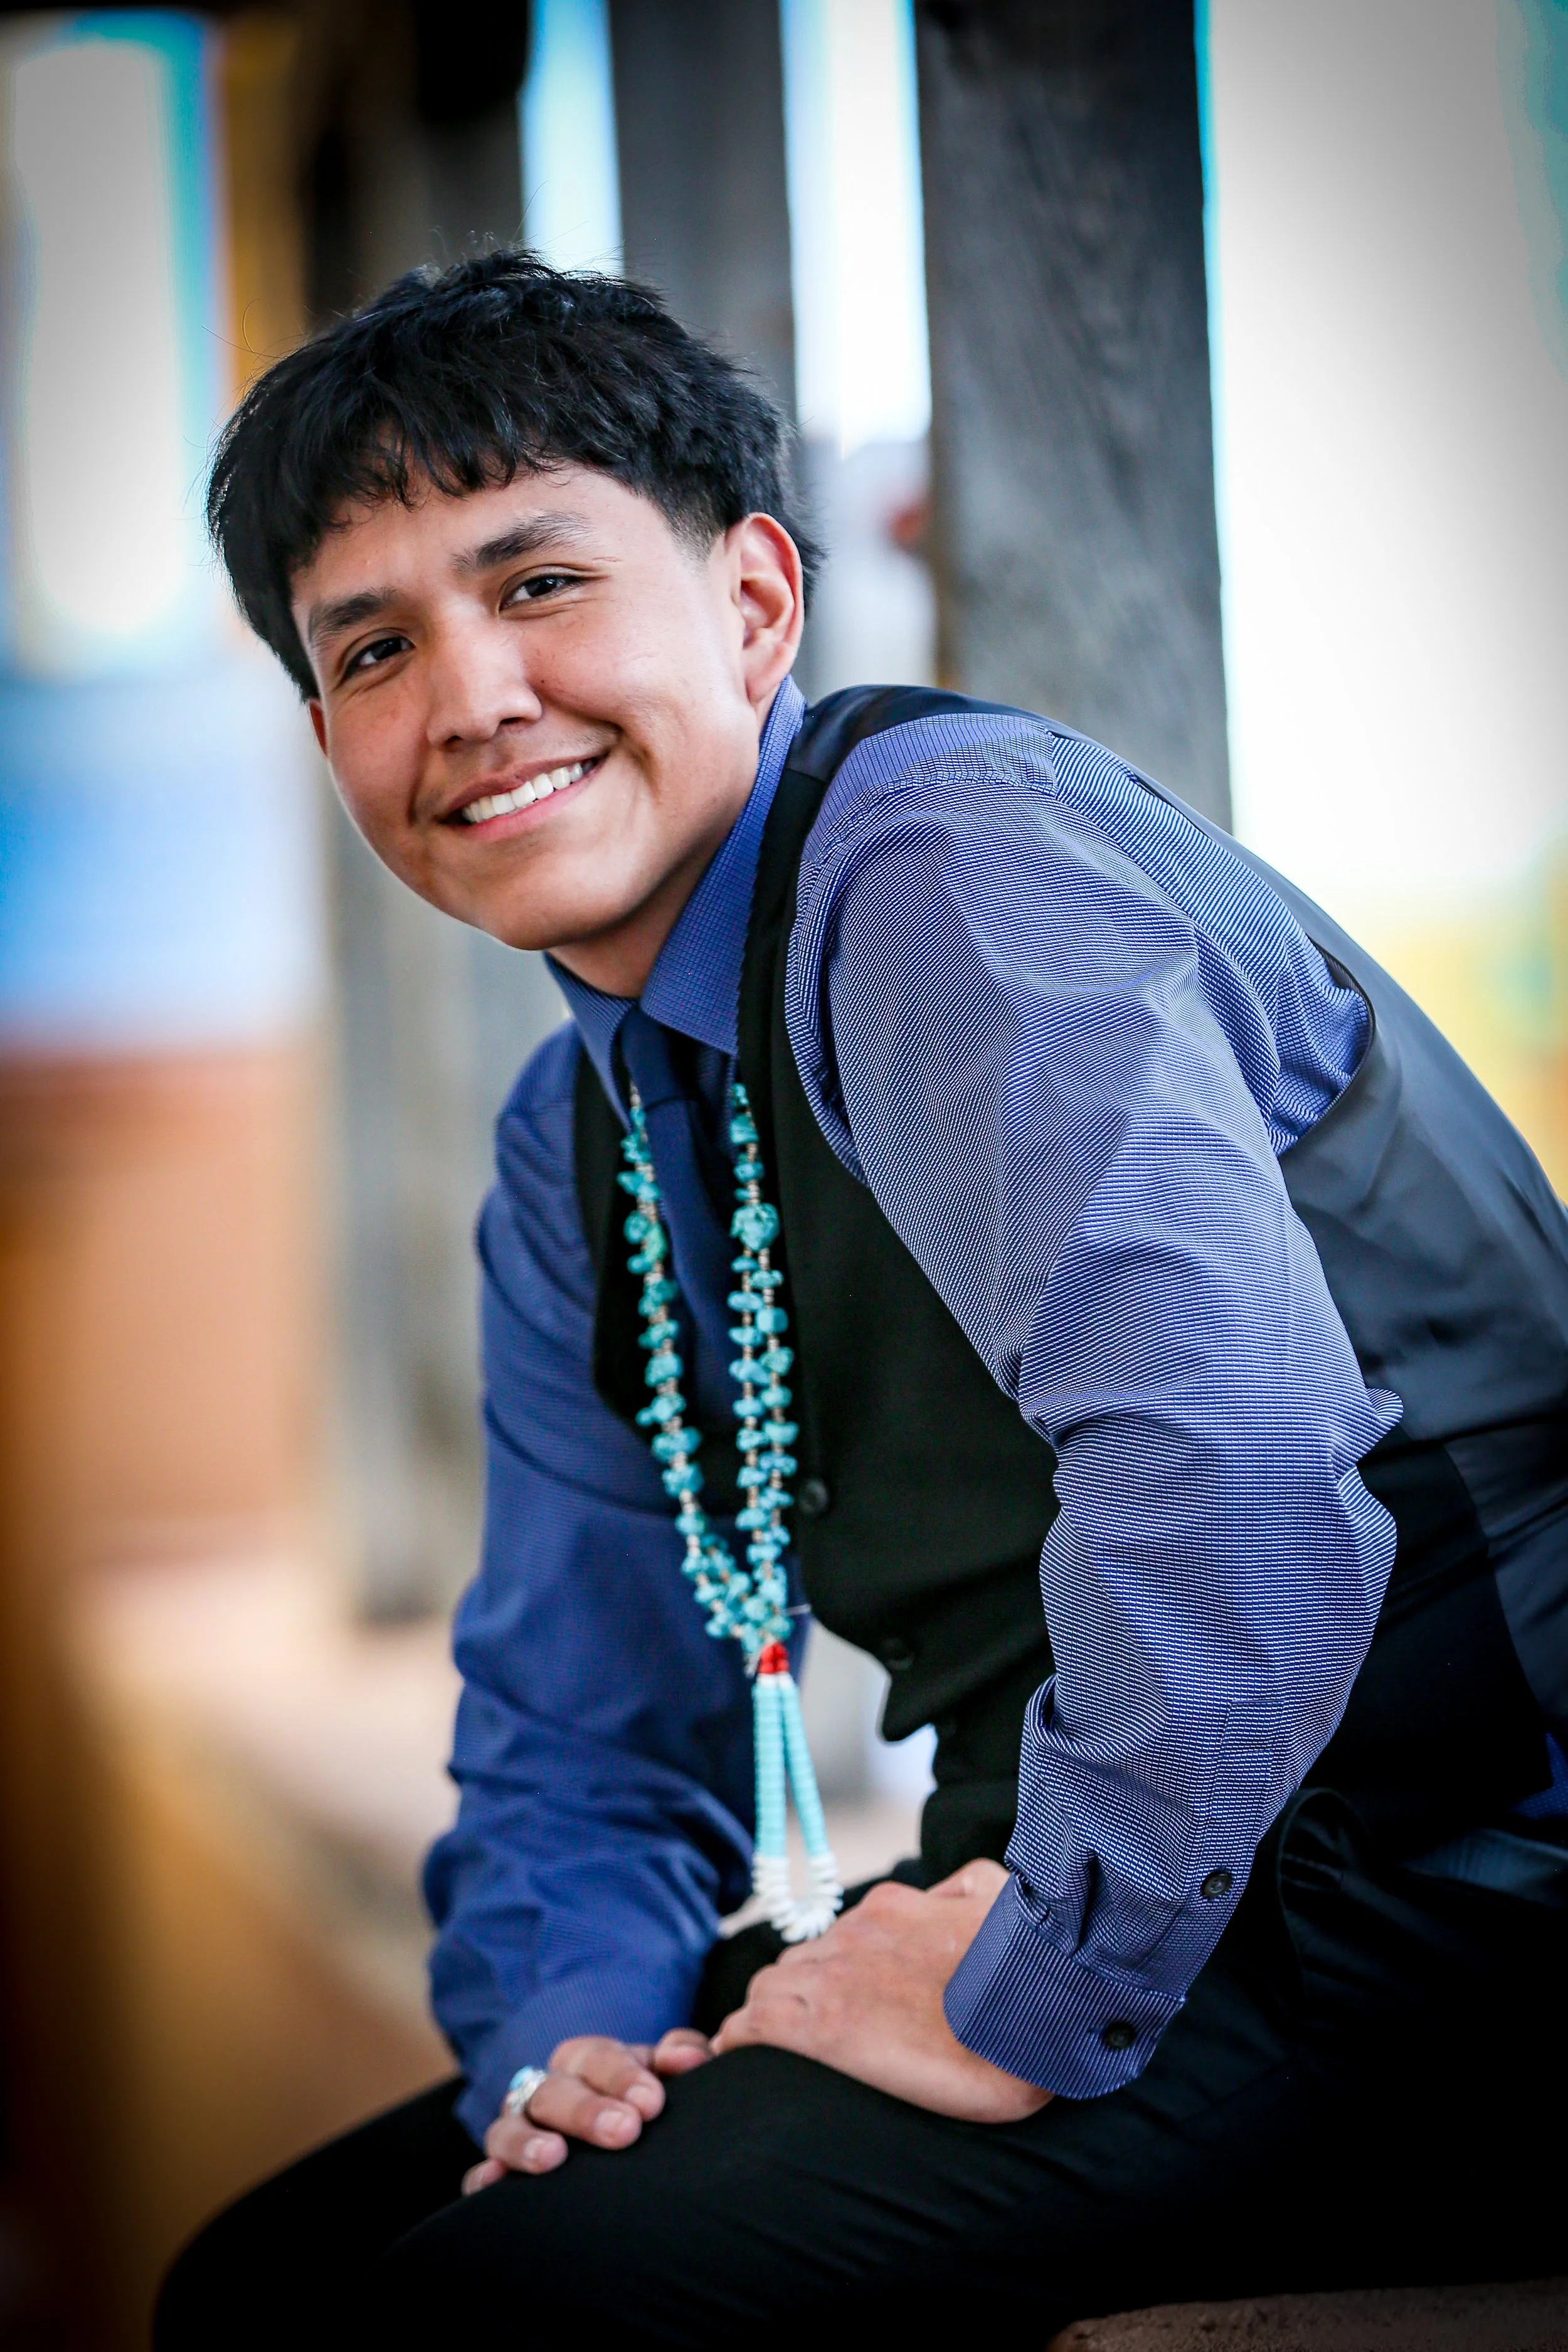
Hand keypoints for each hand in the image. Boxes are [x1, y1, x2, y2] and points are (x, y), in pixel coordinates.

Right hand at [462, 2028, 712, 2190]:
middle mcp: (547, 2089)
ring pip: (509, 2126)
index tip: (651, 2102)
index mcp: (587, 2061)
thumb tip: (691, 2059)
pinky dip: (483, 2178)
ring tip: (552, 2158)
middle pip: (555, 2090)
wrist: (610, 2136)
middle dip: (587, 2110)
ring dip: (528, 2141)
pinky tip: (493, 2184)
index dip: (622, 2075)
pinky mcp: (498, 2169)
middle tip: (624, 2131)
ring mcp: (518, 2128)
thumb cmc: (642, 2102)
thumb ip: (683, 2057)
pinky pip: (480, 2173)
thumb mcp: (662, 2074)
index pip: (597, 2057)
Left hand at [712, 1859, 1051, 2122]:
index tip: (838, 2000)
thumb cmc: (1030, 1965)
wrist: (1039, 2014)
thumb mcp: (999, 1895)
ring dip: (768, 2015)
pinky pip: (754, 2025)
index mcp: (894, 1910)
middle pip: (798, 1963)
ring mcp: (835, 1977)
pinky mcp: (822, 2026)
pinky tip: (734, 2057)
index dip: (829, 1972)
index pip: (838, 1938)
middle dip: (795, 1995)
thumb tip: (946, 1893)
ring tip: (769, 2050)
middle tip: (807, 2033)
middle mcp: (857, 1934)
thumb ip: (964, 1888)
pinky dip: (741, 2039)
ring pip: (770, 1988)